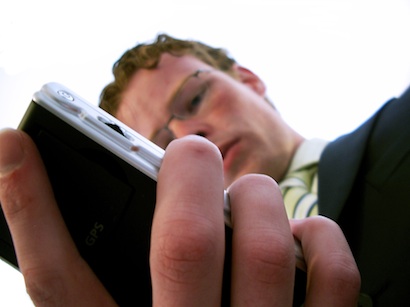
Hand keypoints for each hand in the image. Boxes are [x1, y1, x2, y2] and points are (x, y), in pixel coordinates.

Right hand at [0, 129, 359, 305]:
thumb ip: (102, 284)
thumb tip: (94, 224)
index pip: (57, 279)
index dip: (30, 205)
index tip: (16, 144)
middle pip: (185, 244)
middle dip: (189, 173)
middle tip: (191, 150)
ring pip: (268, 249)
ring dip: (260, 201)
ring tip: (248, 197)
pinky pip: (334, 277)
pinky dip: (320, 238)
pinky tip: (300, 235)